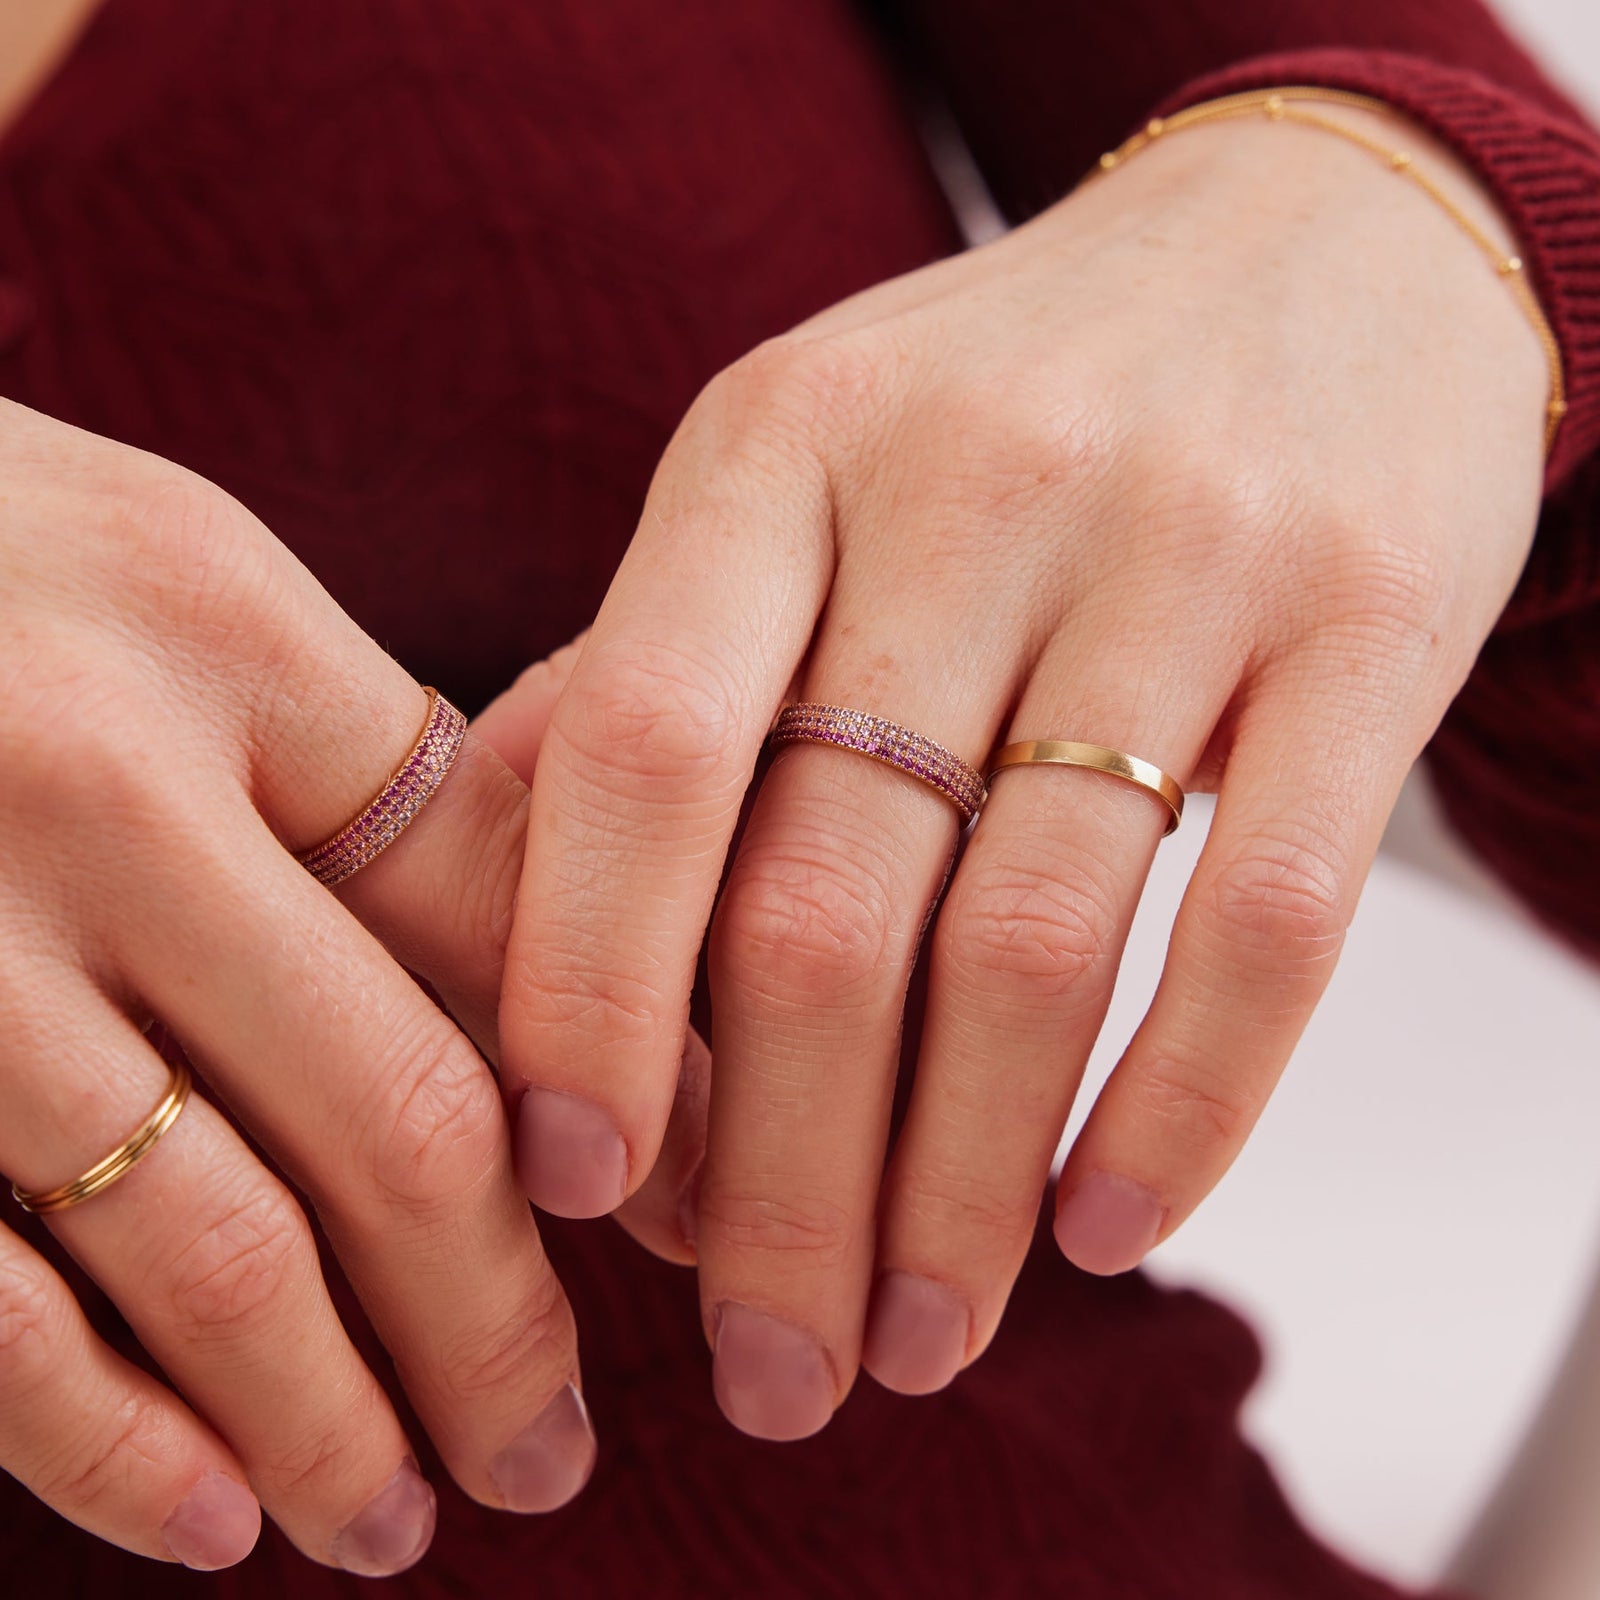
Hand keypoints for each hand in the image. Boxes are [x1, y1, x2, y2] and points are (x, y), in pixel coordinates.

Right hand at [0, 404, 605, 1572]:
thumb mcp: (179, 590)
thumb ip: (348, 765)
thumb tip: (547, 981)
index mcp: (230, 642)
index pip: (502, 913)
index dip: (621, 1084)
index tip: (674, 1210)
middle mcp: (95, 786)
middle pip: (396, 1110)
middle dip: (499, 1319)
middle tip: (557, 1447)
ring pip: (212, 1242)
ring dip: (337, 1414)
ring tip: (411, 1520)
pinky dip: (108, 1437)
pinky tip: (214, 1512)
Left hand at [496, 102, 1548, 1435]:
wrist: (1311, 246)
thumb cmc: (1005, 401)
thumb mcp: (796, 470)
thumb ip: (651, 670)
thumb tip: (500, 906)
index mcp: (777, 448)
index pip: (638, 753)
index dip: (580, 991)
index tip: (565, 1186)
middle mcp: (966, 489)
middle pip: (825, 904)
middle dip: (777, 1181)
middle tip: (770, 1359)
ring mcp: (1182, 552)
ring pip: (1031, 945)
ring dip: (960, 1187)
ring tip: (921, 1335)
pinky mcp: (1368, 626)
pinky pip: (1267, 919)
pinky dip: (1182, 1107)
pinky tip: (1109, 1225)